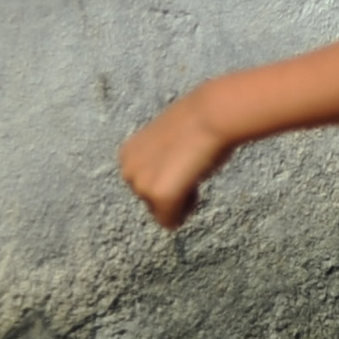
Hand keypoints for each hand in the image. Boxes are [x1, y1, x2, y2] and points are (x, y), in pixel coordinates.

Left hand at [119, 94, 235, 230]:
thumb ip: (160, 159)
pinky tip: (196, 185)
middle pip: (149, 201)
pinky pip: (170, 222)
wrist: (211, 116)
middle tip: (191, 170)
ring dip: (178, 200)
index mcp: (127, 154)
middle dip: (171, 193)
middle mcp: (128, 170)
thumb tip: (172, 174)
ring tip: (192, 173)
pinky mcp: (159, 196)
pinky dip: (185, 211)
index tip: (183, 161)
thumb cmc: (199, 123)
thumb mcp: (167, 142)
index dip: (169, 178)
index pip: (144, 184)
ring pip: (160, 212)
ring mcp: (141, 185)